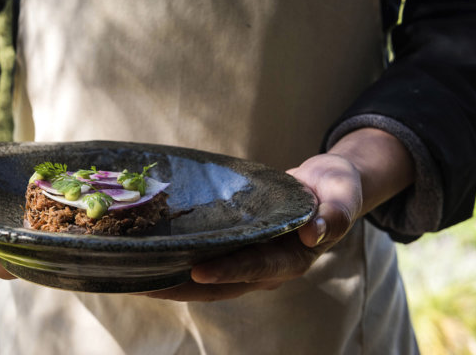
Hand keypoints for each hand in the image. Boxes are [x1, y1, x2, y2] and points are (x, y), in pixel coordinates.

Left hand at [144, 128, 413, 301]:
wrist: (327, 188)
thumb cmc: (335, 190)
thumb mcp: (342, 195)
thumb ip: (333, 213)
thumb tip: (313, 231)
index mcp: (291, 259)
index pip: (255, 268)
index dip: (228, 271)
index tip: (197, 271)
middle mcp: (266, 269)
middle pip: (220, 285)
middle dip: (181, 287)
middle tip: (142, 282)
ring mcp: (248, 262)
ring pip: (205, 281)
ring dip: (171, 281)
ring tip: (133, 276)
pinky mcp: (236, 250)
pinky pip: (203, 261)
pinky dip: (177, 263)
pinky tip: (149, 256)